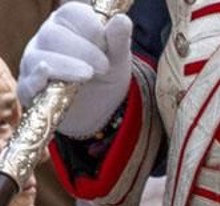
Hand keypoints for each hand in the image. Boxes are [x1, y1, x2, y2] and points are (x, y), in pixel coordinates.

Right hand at [18, 3, 133, 137]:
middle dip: (82, 50)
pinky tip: (50, 77)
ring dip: (65, 66)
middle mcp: (45, 39)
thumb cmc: (104, 75)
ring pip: (38, 57)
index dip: (91, 27)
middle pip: (53, 34)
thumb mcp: (117, 59)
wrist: (98, 110)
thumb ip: (118, 41)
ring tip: (88, 75)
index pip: (72, 13)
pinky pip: (29, 82)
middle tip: (104, 66)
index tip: (107, 45)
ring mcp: (33, 63)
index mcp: (67, 24)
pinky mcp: (29, 88)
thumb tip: (122, 20)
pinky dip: (39, 79)